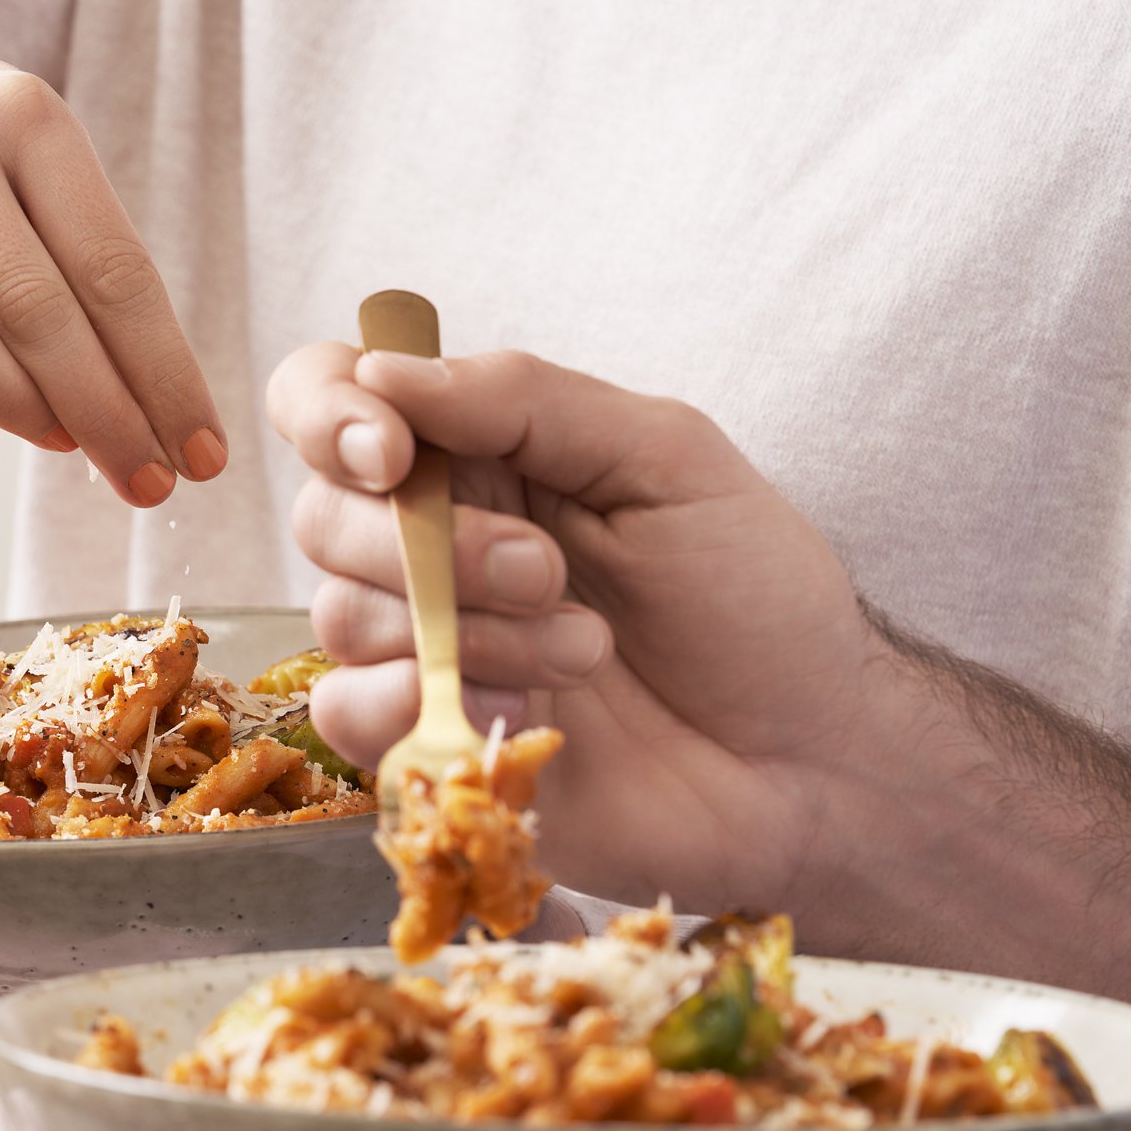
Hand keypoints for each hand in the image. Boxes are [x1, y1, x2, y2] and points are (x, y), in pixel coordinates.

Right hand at [0, 24, 225, 505]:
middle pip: (32, 304)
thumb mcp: (33, 172)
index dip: (161, 373)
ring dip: (8, 401)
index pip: (111, 269)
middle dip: (102, 411)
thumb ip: (79, 271)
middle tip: (145, 481)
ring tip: (61, 442)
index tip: (198, 451)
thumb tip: (147, 413)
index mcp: (25, 117)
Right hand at [267, 345, 878, 924]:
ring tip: (584, 651)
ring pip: (341, 615)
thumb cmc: (753, 598)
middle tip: (551, 573)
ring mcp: (422, 645)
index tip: (394, 452)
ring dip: (464, 632)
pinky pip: (346, 713)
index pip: (329, 400)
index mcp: (477, 455)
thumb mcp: (665, 457)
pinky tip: (513, 714)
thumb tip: (381, 372)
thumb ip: (524, 398)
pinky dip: (414, 704)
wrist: (808, 758)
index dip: (329, 415)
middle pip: (322, 513)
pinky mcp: (423, 739)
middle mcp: (430, 542)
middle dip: (430, 544)